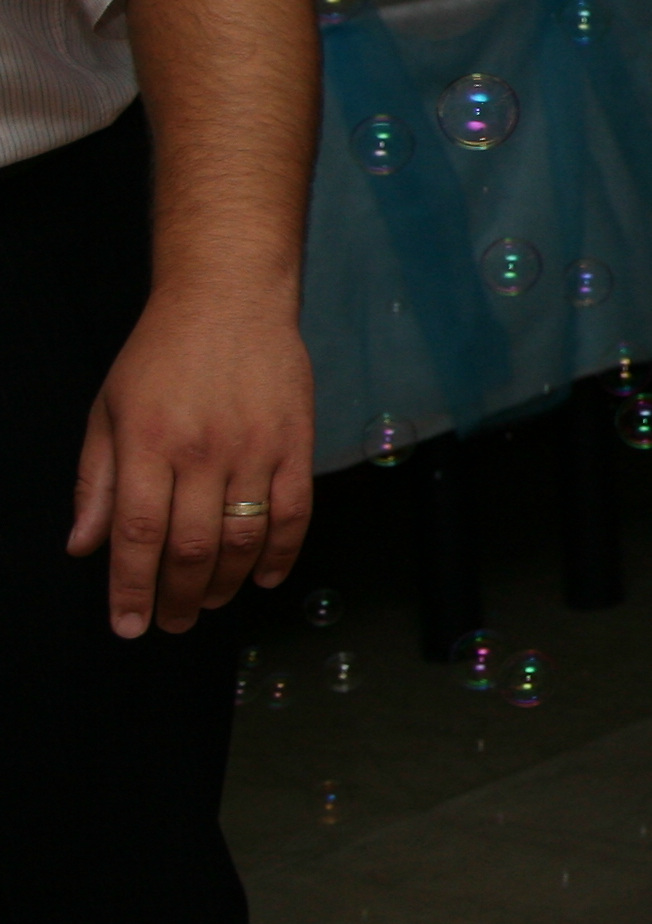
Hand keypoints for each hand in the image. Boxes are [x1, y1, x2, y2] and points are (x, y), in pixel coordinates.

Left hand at [68, 294, 312, 636]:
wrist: (230, 299)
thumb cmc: (161, 354)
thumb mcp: (109, 410)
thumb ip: (95, 480)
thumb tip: (84, 545)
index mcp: (148, 442)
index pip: (138, 534)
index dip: (132, 588)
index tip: (129, 625)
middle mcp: (202, 450)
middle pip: (192, 546)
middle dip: (179, 597)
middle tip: (172, 623)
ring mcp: (255, 447)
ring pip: (244, 537)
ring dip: (227, 583)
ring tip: (211, 602)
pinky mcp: (295, 442)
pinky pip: (294, 511)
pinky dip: (282, 553)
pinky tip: (266, 578)